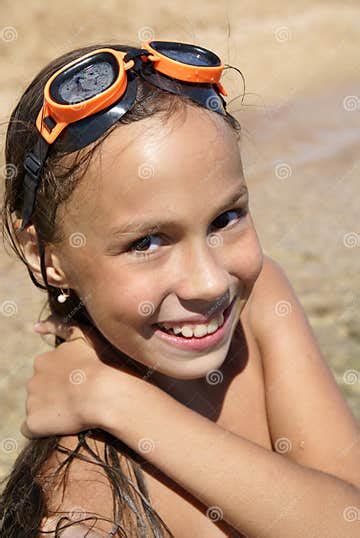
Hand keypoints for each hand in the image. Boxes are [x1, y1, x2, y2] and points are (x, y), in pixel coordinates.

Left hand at [21, 315, 149, 438]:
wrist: (101, 391)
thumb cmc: (97, 363)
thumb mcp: (81, 336)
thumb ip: (60, 326)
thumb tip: (36, 326)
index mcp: (42, 361)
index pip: (48, 372)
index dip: (64, 379)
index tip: (79, 383)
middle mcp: (33, 380)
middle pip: (41, 389)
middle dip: (54, 394)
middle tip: (78, 399)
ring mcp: (32, 402)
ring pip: (38, 408)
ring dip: (51, 411)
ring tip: (74, 413)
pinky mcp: (35, 422)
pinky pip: (32, 428)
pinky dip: (42, 428)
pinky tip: (59, 426)